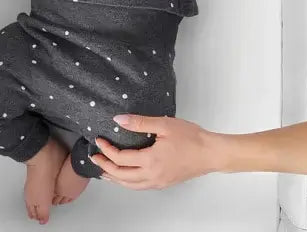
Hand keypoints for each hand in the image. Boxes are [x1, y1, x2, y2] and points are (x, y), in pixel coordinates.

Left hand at [91, 115, 222, 189]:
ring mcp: (157, 182)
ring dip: (114, 178)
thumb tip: (119, 120)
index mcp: (150, 161)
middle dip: (105, 167)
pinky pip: (139, 187)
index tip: (99, 140)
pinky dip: (127, 182)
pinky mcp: (163, 183)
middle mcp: (151, 176)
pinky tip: (126, 176)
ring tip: (104, 171)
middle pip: (120, 176)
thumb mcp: (164, 125)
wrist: (211, 153)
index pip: (120, 159)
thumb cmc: (192, 138)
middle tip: (95, 157)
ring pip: (129, 185)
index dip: (106, 150)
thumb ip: (140, 123)